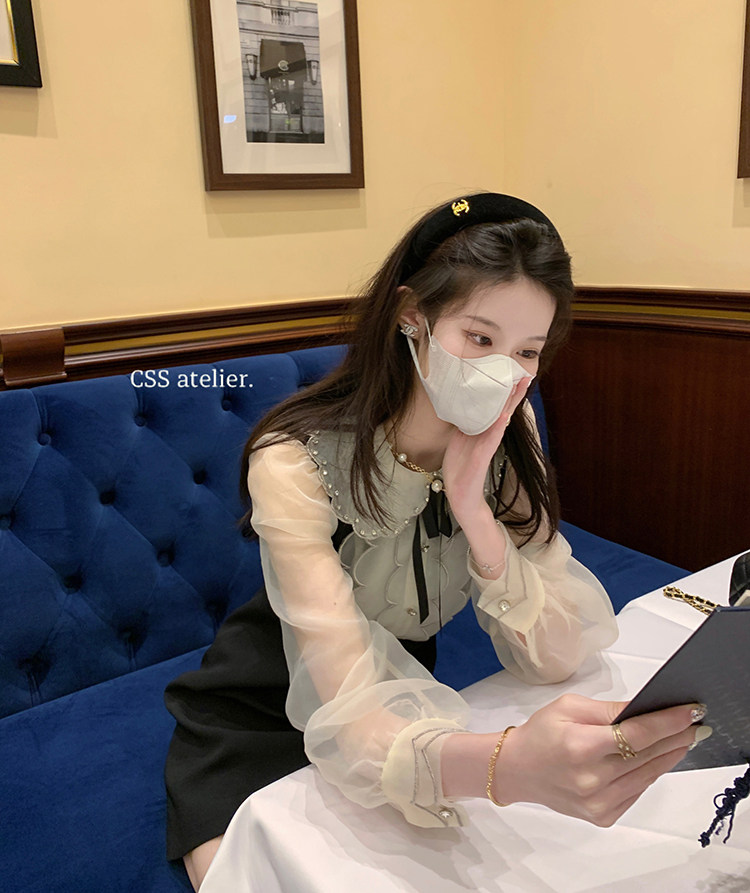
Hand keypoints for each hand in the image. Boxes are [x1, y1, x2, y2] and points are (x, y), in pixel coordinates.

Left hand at [442, 377, 532, 520]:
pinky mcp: (481, 458)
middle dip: (513, 393)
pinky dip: (497, 428)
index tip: (513, 374)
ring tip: (518, 388)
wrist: (461, 496)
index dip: (505, 392)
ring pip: (501, 421)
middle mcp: (488, 436)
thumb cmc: (461, 468)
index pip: (497, 408)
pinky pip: (490, 440)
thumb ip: (465, 424)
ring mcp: (486, 447)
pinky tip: (503, 417)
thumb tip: (464, 406)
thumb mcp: (460, 440)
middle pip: (504, 410)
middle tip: (525, 375)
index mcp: (483, 431)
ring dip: (510, 404)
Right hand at [494, 693, 706, 825]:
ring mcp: (598, 802)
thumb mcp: (568, 707)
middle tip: (695, 723)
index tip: (690, 712)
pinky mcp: (602, 815)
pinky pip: (636, 792)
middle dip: (674, 737)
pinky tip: (657, 758)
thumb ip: (608, 710)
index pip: (635, 734)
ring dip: (668, 756)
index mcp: (580, 746)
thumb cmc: (540, 733)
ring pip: (647, 776)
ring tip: (683, 738)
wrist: (516, 770)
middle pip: (646, 756)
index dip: (667, 723)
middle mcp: (591, 779)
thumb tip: (643, 709)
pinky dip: (649, 773)